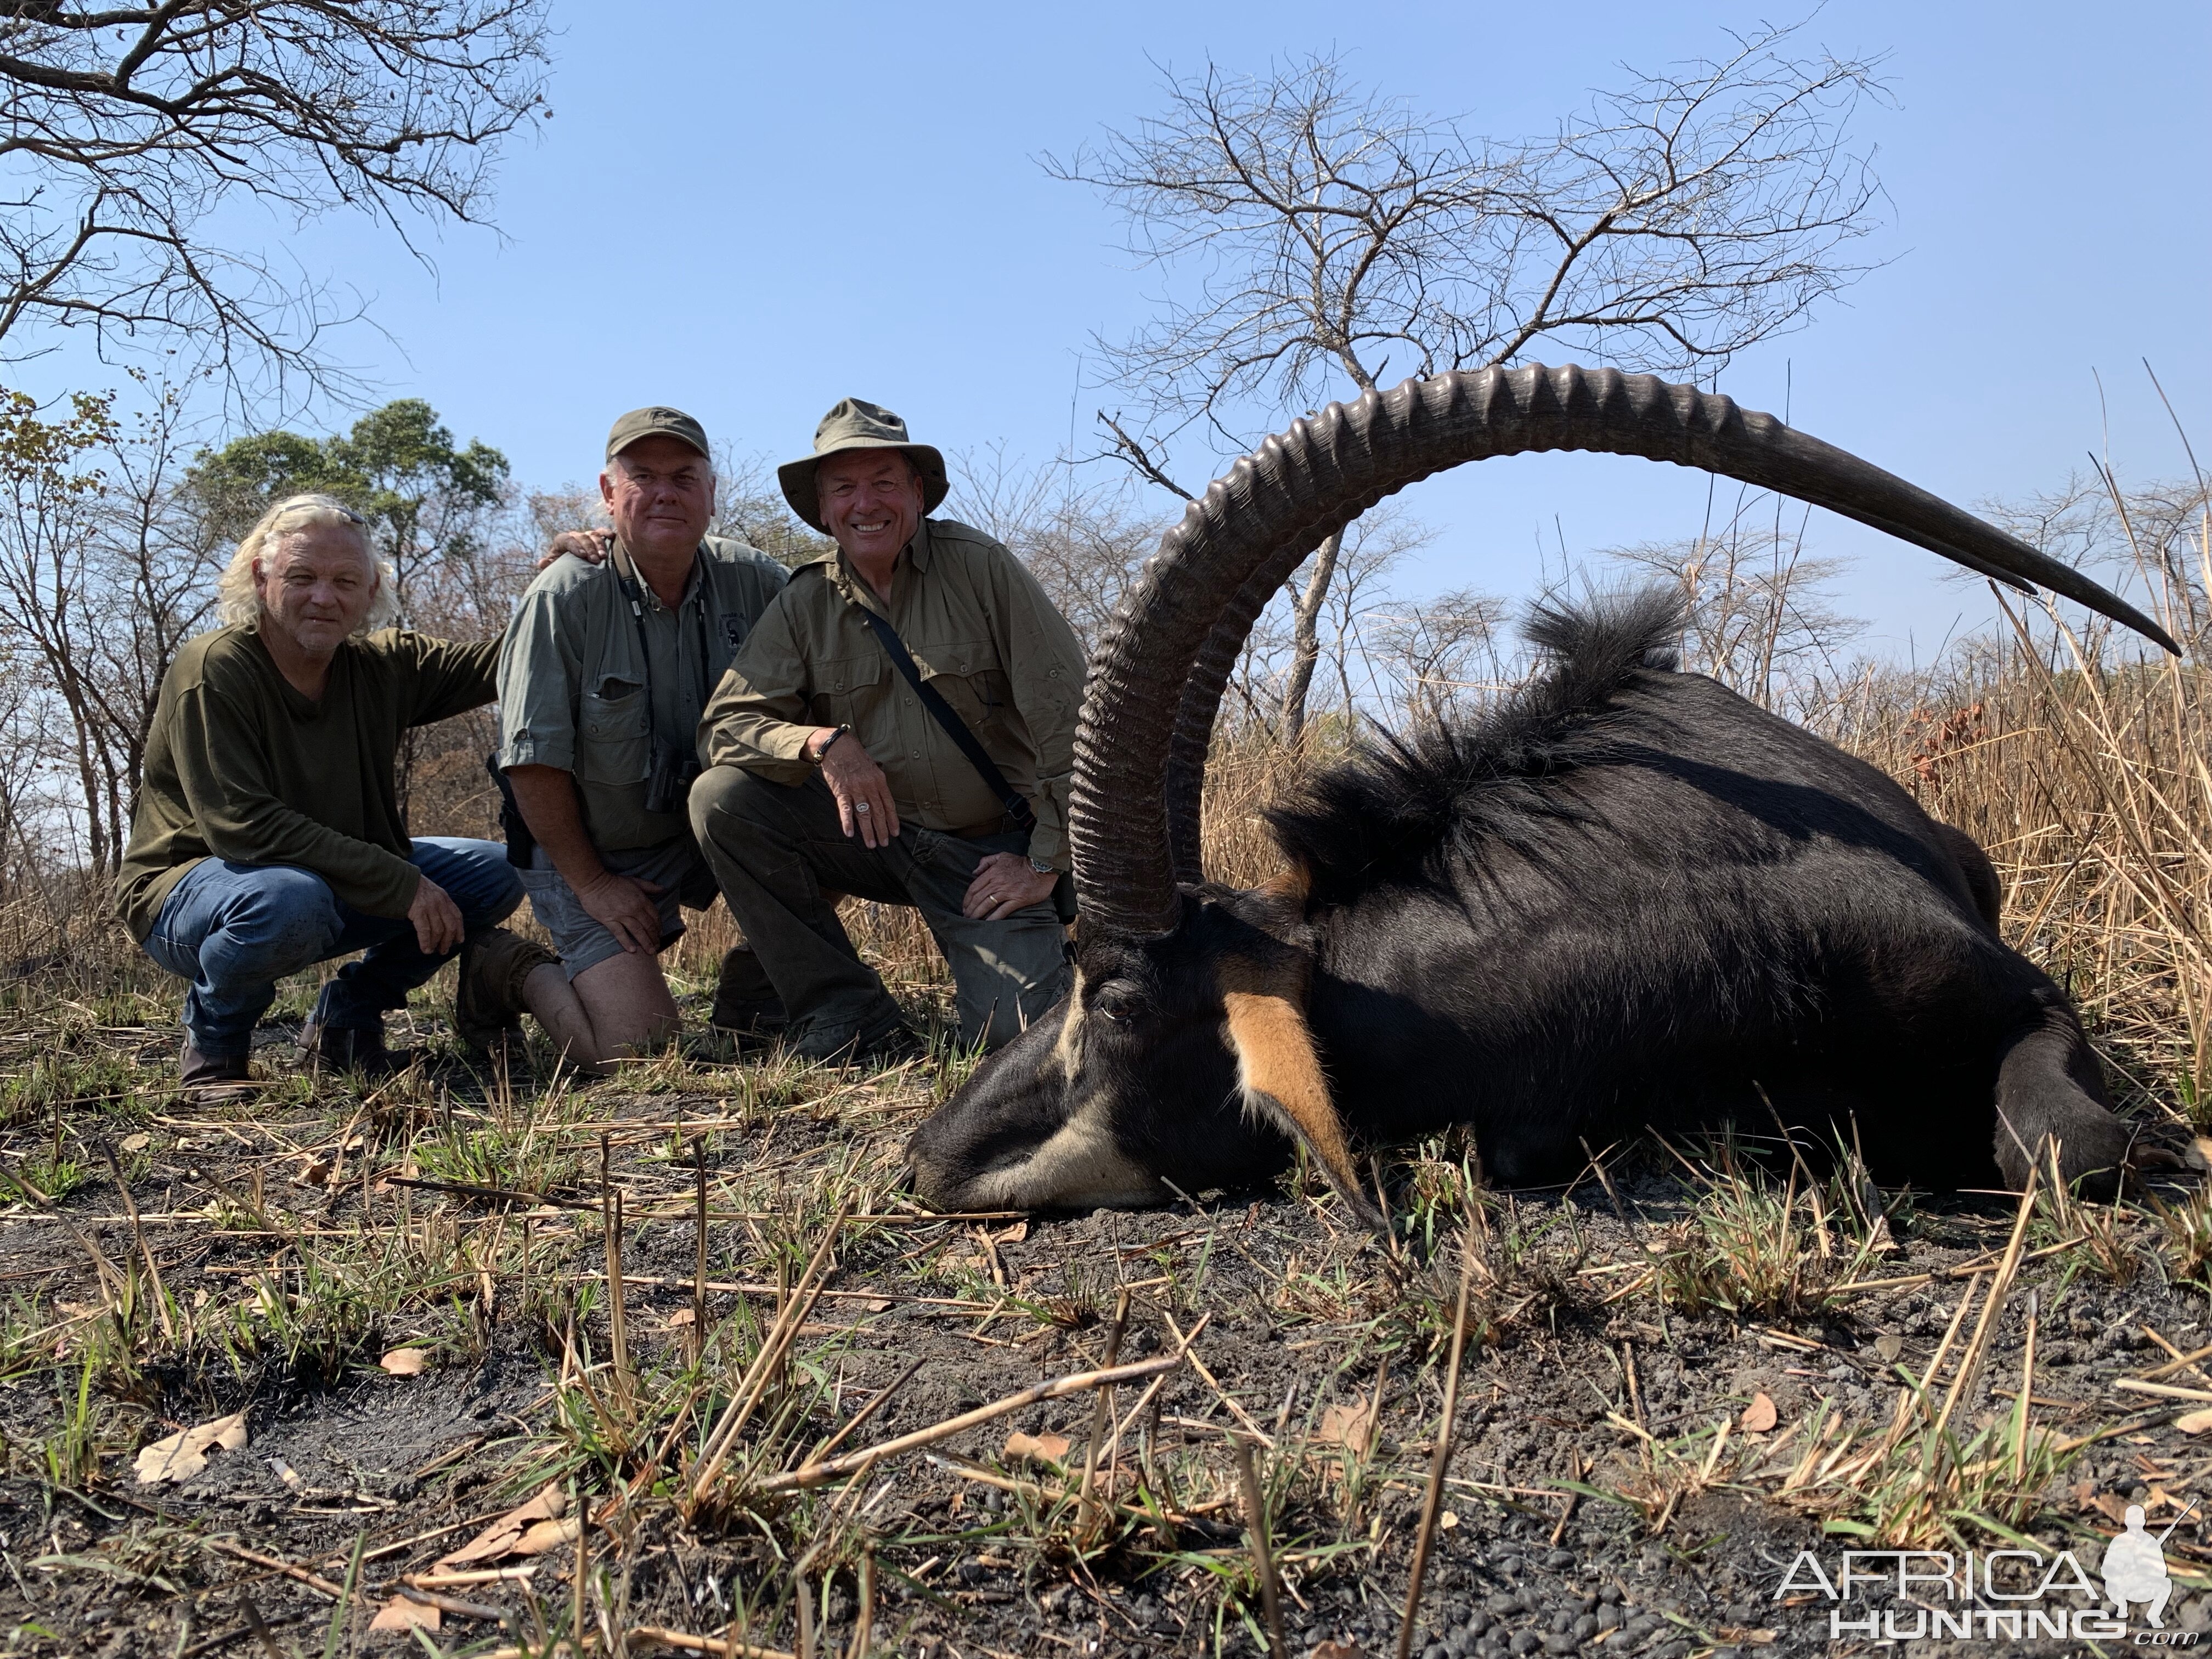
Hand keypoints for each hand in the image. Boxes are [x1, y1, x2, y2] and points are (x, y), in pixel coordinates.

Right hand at [408, 875, 465, 956]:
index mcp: (444, 897)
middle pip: (450, 926)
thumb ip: (438, 902)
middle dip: (449, 940)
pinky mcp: (419, 912)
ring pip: (439, 930)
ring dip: (436, 943)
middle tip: (444, 950)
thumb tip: (440, 919)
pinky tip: (425, 949)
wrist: (399, 879)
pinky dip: (426, 942)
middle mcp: (440, 903)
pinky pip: (425, 931)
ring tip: (433, 950)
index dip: (460, 930)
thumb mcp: (432, 891)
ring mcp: (430, 907)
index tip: (459, 940)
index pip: (457, 916)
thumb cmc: (413, 887)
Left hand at [538, 528, 612, 571]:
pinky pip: (601, 532)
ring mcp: (585, 536)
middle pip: (582, 538)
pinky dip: (606, 533)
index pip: (567, 539)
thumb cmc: (562, 566)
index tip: (582, 555)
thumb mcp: (554, 566)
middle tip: (595, 560)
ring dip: (599, 545)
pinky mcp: (595, 537)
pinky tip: (612, 537)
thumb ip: (549, 565)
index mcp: (562, 541)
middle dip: (589, 548)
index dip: (575, 546)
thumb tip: (542, 563)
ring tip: (603, 556)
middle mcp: (574, 536)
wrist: (570, 565)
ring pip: (593, 535)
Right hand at [576, 869, 665, 953]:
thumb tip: (662, 889)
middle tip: (657, 946)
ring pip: (637, 931)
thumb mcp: (634, 881)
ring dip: (645, 942)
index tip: (660, 933)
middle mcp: (633, 908)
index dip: (658, 925)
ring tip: (650, 951)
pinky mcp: (609, 920)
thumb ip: (649, 886)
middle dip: (654, 937)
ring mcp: (621, 915)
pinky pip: (619, 933)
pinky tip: (632, 950)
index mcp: (641, 899)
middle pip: (648, 925)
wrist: (593, 882)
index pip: (654, 915)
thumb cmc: (614, 881)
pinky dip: (626, 942)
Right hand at [817, 730, 900, 847]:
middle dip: (882, 830)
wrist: (837, 746)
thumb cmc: (854, 756)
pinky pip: (845, 809)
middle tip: (884, 843)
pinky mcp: (841, 791)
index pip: (889, 804)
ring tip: (871, 844)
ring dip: (868, 831)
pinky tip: (850, 833)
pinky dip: (847, 822)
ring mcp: (855, 789)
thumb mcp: (872, 767)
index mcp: (879, 781)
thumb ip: (876, 783)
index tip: (895, 832)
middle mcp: (869, 786)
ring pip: (864, 814)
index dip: (892, 820)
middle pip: (878, 812)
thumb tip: (881, 798)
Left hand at [962, 851, 1058, 920]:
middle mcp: (997, 883)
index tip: (964, 906)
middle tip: (966, 916)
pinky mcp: (1017, 900)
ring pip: (987, 905)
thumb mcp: (1002, 856)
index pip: (974, 887)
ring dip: (978, 914)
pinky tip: (987, 923)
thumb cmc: (1021, 862)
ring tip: (973, 921)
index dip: (967, 899)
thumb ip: (986, 862)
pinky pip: (1002, 911)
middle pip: (978, 898)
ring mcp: (1007, 892)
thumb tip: (974, 872)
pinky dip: (993, 918)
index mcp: (992, 873)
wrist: (1041, 868)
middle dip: (970, 909)